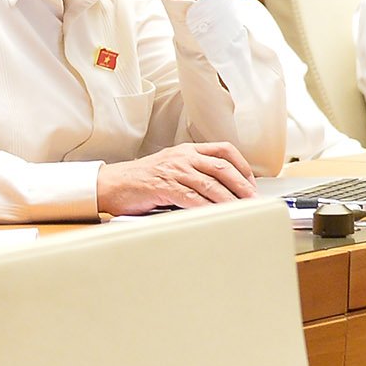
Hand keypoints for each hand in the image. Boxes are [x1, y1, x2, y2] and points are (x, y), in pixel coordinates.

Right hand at [95, 144, 256, 213]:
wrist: (111, 184)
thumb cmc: (139, 180)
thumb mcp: (170, 168)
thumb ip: (193, 173)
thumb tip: (220, 190)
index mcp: (186, 150)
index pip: (223, 150)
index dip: (242, 165)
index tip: (251, 181)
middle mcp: (182, 157)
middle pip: (222, 167)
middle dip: (242, 185)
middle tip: (254, 199)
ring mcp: (174, 171)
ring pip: (211, 184)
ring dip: (230, 199)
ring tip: (243, 210)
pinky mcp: (164, 187)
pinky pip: (193, 198)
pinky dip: (209, 208)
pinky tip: (218, 216)